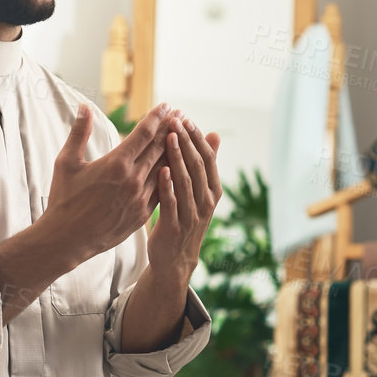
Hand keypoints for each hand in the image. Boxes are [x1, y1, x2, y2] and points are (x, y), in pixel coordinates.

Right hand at [40, 102, 174, 261]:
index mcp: (115, 164)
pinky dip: (170, 177)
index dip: (157, 118)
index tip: (168, 106)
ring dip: (175, 152)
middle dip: (172, 130)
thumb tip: (83, 107)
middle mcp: (132, 180)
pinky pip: (162, 190)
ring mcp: (140, 198)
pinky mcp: (143, 214)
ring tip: (184, 138)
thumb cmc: (63, 200)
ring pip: (165, 169)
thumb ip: (79, 133)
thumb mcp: (66, 163)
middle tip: (182, 116)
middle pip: (159, 148)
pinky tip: (176, 168)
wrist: (67, 240)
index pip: (144, 134)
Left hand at [146, 111, 221, 283]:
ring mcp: (191, 215)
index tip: (185, 118)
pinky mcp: (174, 227)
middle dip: (186, 141)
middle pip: (198, 166)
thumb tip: (215, 134)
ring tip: (168, 136)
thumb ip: (205, 165)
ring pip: (185, 181)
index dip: (197, 137)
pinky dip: (167, 186)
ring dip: (177, 157)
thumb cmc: (184, 218)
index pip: (207, 158)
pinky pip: (171, 203)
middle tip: (174, 120)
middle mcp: (206, 202)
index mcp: (213, 191)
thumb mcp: (199, 192)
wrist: (175, 259)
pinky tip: (160, 169)